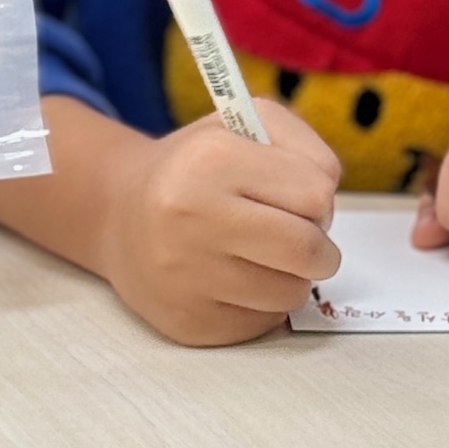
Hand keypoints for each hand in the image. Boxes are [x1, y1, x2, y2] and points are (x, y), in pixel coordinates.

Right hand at [97, 100, 341, 345]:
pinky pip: (263, 322)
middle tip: (301, 239)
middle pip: (308, 251)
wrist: (120, 214)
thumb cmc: (196, 168)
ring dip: (290, 277)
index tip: (297, 198)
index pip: (316, 194)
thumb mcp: (244, 125)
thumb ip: (304, 147)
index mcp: (211, 160)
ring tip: (260, 256)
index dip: (318, 198)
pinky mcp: (188, 322)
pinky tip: (233, 280)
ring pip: (291, 293)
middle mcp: (191, 218)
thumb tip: (328, 202)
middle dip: (320, 248)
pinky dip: (262, 303)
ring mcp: (186, 276)